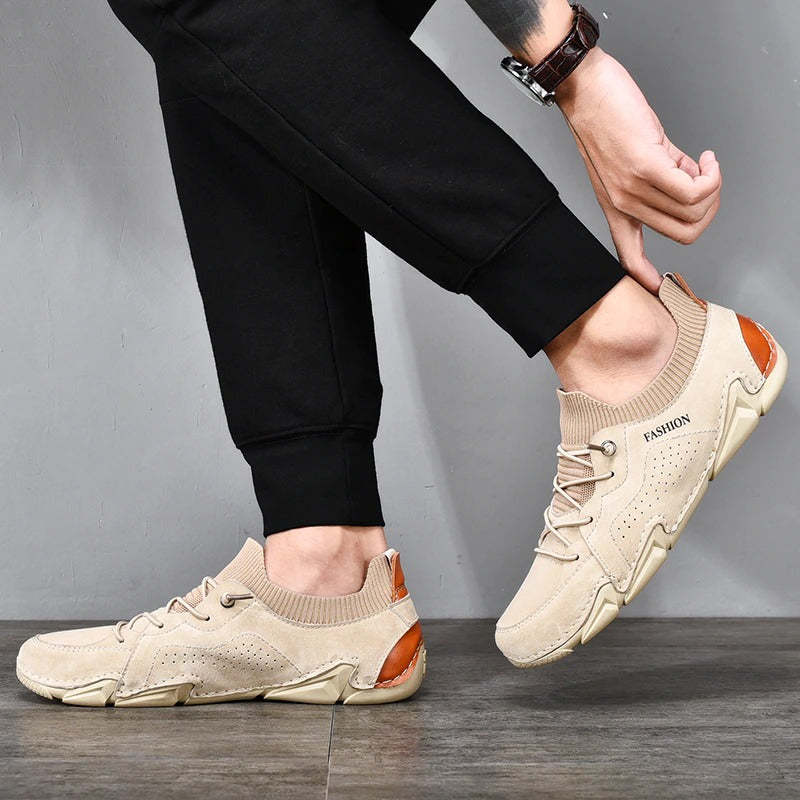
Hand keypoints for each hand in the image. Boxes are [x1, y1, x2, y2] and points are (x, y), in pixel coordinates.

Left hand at [557, 48, 721, 291]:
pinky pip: (694, 190)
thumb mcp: (634, 159)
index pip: (628, 257)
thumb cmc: (606, 118)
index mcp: (616, 208)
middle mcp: (623, 205)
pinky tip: (706, 158)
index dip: (646, 277)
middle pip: (685, 232)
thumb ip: (663, 177)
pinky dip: (712, 175)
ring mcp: (633, 188)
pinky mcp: (646, 167)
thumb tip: (694, 181)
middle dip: (710, 208)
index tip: (657, 288)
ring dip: (713, 187)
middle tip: (708, 180)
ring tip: (704, 164)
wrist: (585, 90)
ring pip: (694, 212)